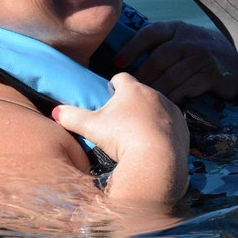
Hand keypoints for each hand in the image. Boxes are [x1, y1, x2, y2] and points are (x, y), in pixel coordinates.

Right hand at [52, 73, 188, 204]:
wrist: (157, 159)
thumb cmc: (122, 138)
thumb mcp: (91, 127)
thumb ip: (71, 117)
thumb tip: (55, 112)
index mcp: (132, 89)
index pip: (121, 78)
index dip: (113, 87)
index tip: (109, 99)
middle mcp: (155, 94)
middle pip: (140, 93)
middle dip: (132, 103)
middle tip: (121, 122)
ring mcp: (171, 109)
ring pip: (157, 108)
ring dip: (149, 116)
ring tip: (138, 136)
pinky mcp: (183, 126)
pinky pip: (171, 124)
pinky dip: (163, 131)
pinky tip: (154, 144)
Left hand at [116, 21, 237, 104]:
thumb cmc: (200, 53)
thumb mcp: (184, 40)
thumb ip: (162, 45)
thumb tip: (126, 62)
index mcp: (177, 28)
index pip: (150, 33)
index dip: (132, 48)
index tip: (117, 63)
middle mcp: (189, 40)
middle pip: (159, 58)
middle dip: (142, 76)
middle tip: (129, 91)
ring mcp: (201, 57)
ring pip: (171, 76)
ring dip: (155, 91)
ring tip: (143, 102)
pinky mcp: (211, 75)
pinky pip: (187, 88)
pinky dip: (174, 98)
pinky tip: (165, 105)